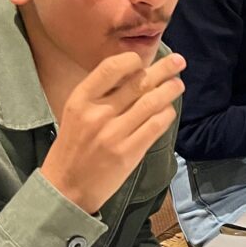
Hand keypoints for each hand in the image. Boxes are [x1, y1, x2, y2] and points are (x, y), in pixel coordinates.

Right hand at [40, 53, 185, 213]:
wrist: (66, 187)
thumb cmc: (74, 146)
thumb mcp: (76, 113)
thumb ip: (100, 94)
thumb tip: (135, 73)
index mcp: (81, 100)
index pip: (110, 68)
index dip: (132, 59)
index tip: (144, 58)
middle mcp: (97, 114)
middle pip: (138, 82)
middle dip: (164, 69)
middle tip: (178, 61)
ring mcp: (114, 134)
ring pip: (152, 102)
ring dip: (170, 89)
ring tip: (178, 84)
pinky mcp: (128, 152)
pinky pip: (155, 126)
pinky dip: (166, 114)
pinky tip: (169, 110)